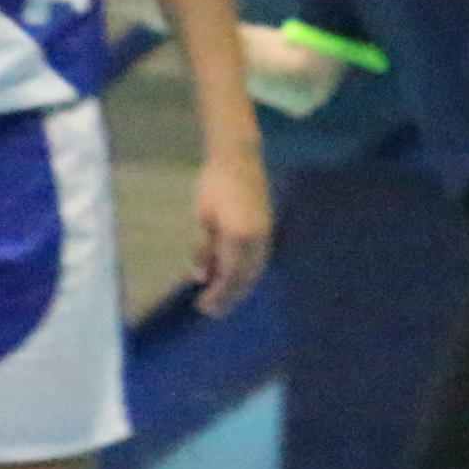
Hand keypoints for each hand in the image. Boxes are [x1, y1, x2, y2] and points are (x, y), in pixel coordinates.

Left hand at [187, 148, 272, 316]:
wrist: (240, 158)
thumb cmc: (214, 184)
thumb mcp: (202, 217)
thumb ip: (202, 249)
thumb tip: (200, 277)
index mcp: (237, 237)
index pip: (228, 276)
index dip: (216, 295)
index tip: (202, 306)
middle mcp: (256, 240)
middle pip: (245, 279)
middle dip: (229, 297)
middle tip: (212, 311)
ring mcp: (266, 235)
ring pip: (256, 271)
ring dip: (241, 288)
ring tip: (224, 299)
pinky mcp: (268, 229)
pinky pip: (261, 260)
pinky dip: (249, 274)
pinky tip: (238, 277)